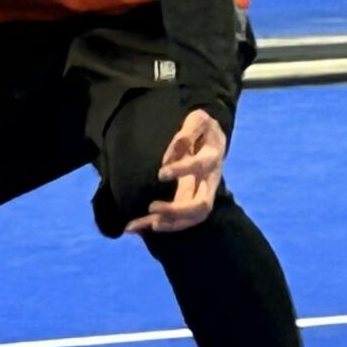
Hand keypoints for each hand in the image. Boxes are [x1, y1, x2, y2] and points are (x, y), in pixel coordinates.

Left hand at [125, 109, 227, 235]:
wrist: (213, 140)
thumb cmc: (203, 128)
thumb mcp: (199, 120)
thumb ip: (188, 131)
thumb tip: (171, 152)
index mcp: (211, 158)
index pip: (201, 167)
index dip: (182, 170)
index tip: (161, 172)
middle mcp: (209, 182)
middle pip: (202, 205)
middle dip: (177, 210)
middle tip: (151, 207)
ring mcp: (200, 194)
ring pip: (190, 219)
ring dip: (166, 224)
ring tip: (138, 225)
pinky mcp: (188, 201)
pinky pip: (177, 219)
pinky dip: (156, 224)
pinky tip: (133, 227)